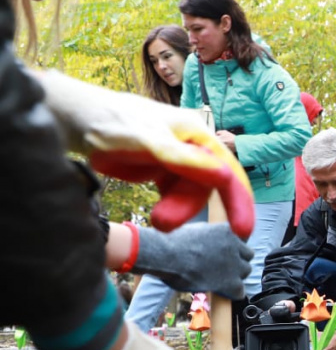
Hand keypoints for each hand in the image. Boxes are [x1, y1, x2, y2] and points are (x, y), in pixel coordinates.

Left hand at [39, 71, 254, 238]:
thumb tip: (224, 175)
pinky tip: (156, 211)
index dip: (239, 200)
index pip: (227, 171)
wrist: (78, 119)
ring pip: (187, 193)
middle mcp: (192, 147)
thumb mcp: (151, 143)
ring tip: (155, 218)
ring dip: (174, 209)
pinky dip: (168, 206)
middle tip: (163, 223)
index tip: (242, 230)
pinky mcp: (161, 170)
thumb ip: (187, 160)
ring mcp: (176, 160)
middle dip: (187, 206)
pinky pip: (173, 194)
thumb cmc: (114, 122)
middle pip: (205, 186)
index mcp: (197, 135)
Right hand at [133, 223, 253, 298]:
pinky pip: (240, 291)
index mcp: (226, 230)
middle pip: (247, 256)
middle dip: (236, 261)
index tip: (224, 254)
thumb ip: (209, 237)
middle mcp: (234, 245)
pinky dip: (232, 293)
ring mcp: (234, 263)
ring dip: (235, 275)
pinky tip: (220, 291)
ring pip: (245, 271)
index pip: (241, 240)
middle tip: (221, 268)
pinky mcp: (230, 282)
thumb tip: (209, 244)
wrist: (165, 255)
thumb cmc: (170, 242)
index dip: (233, 248)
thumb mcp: (195, 230)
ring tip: (218, 279)